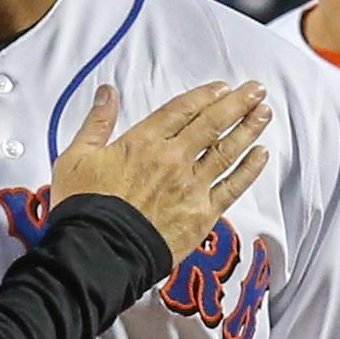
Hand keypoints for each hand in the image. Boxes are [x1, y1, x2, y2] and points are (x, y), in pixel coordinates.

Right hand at [52, 82, 271, 263]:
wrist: (100, 251)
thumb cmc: (85, 207)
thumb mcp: (77, 156)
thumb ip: (96, 122)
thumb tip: (107, 93)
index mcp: (143, 142)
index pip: (182, 110)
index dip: (204, 96)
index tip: (221, 87)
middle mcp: (173, 159)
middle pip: (211, 124)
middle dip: (236, 103)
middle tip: (255, 90)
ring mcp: (191, 186)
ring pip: (226, 151)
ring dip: (248, 129)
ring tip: (263, 112)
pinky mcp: (202, 214)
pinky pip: (232, 187)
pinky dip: (249, 169)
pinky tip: (261, 155)